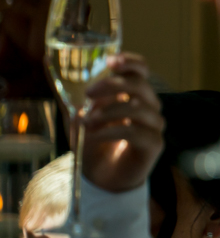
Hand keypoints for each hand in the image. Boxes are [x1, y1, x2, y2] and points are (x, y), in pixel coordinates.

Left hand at [79, 54, 164, 191]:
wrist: (100, 177)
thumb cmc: (93, 142)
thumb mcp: (76, 112)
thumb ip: (66, 91)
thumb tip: (47, 60)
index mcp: (133, 94)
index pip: (140, 70)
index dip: (130, 62)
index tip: (111, 61)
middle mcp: (149, 106)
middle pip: (139, 85)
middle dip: (112, 86)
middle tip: (88, 95)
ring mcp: (154, 125)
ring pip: (137, 107)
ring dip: (108, 112)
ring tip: (87, 122)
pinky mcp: (154, 144)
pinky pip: (136, 131)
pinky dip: (111, 131)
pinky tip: (94, 135)